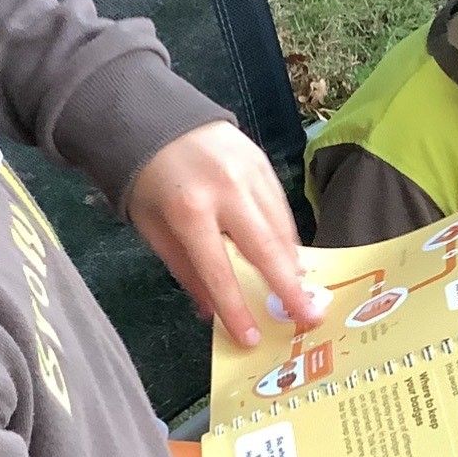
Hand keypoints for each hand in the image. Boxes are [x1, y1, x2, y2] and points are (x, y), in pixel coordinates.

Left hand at [125, 122, 325, 346]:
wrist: (155, 118)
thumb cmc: (148, 181)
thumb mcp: (153, 229)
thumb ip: (184, 269)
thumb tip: (211, 311)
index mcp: (189, 212)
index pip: (219, 271)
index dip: (236, 308)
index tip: (253, 338)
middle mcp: (226, 191)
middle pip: (265, 248)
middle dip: (288, 287)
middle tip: (309, 317)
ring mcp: (249, 173)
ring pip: (280, 227)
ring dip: (292, 263)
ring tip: (303, 293)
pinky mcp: (262, 161)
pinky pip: (281, 207)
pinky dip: (288, 236)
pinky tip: (291, 258)